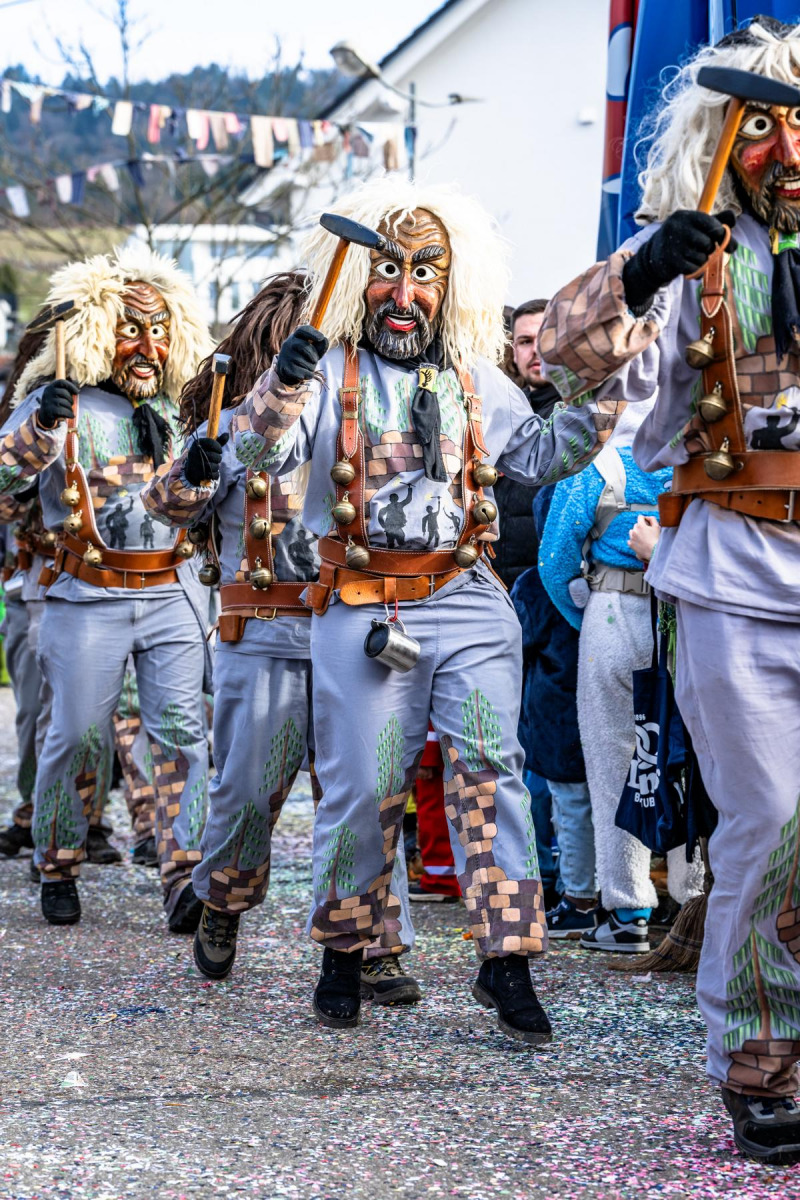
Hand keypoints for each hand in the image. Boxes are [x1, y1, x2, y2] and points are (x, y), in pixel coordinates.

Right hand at [37, 379, 76, 428]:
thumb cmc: (55, 405)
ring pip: (64, 402)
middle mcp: (47, 393)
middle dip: (71, 399)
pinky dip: (69, 414)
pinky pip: (63, 411)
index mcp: (50, 387)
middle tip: (71, 404)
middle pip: (64, 392)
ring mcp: (47, 402)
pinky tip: (71, 415)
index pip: (61, 382)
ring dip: (70, 408)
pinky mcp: (49, 410)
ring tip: (70, 411)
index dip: (71, 386)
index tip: (77, 392)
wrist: (44, 417)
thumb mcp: (57, 396)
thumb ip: (66, 392)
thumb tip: (77, 391)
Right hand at [184, 433, 228, 486]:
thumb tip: (227, 434)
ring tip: (213, 466)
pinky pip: (212, 475)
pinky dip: (215, 475)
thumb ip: (219, 441)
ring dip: (216, 467)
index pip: (211, 443)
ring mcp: (196, 464)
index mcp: (197, 443)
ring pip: (214, 466)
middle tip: (216, 459)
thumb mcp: (210, 447)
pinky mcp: (198, 474)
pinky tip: (212, 473)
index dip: (218, 447)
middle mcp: (195, 452)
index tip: (219, 450)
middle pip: (214, 456)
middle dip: (218, 458)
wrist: (192, 469)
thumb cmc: (203, 455)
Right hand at [275, 324, 327, 385]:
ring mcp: (285, 356)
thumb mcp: (314, 350)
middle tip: (315, 360)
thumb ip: (320, 345)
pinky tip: (304, 374)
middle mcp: (288, 343)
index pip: (302, 330)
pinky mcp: (285, 368)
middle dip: (314, 355)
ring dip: (311, 367)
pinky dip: (307, 375)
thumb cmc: (305, 358)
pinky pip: (302, 373)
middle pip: (305, 347)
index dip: (312, 333)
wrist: (289, 372)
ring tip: (307, 367)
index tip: (321, 337)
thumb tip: (323, 340)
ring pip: (304, 362)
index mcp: (296, 336)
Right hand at [622, 210, 737, 310]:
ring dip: (702, 260)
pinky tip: (688, 266)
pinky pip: (694, 268)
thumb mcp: (696, 226)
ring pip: (702, 257)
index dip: (723, 234)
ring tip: (693, 257)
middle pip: (708, 242)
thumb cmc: (681, 239)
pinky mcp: (672, 261)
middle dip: (710, 249)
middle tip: (704, 250)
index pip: (713, 224)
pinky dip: (695, 270)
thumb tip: (734, 219)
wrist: (654, 257)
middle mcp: (677, 228)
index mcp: (685, 216)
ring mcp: (673, 245)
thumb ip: (716, 221)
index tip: (725, 242)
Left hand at [628, 514, 660, 562]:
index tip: (647, 523)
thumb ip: (652, 519)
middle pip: (636, 525)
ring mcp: (631, 538)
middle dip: (640, 527)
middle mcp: (634, 531)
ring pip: (632, 532)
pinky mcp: (630, 544)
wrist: (654, 552)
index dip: (644, 519)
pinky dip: (634, 540)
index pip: (640, 517)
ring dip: (636, 533)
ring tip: (643, 537)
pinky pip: (630, 540)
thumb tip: (647, 517)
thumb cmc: (656, 539)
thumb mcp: (657, 527)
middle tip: (647, 532)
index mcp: (640, 525)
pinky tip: (640, 543)